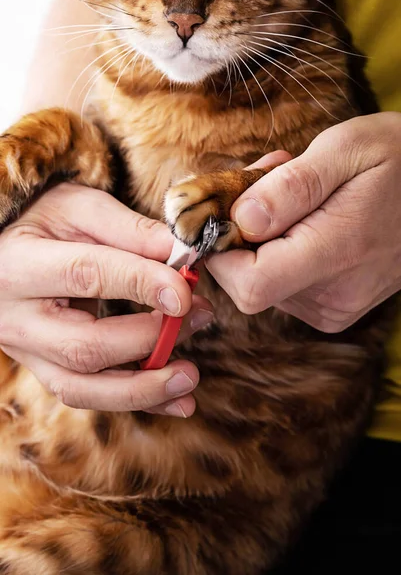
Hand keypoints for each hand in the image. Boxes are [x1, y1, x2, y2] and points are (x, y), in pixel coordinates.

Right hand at [0, 183, 212, 416]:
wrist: (6, 254)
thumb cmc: (43, 223)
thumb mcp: (79, 208)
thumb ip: (130, 230)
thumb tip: (182, 253)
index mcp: (21, 266)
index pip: (86, 277)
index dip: (141, 285)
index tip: (186, 292)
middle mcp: (17, 318)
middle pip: (86, 346)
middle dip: (151, 340)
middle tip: (200, 318)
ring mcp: (27, 352)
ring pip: (83, 388)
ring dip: (144, 388)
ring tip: (189, 377)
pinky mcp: (43, 370)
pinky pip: (88, 396)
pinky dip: (135, 400)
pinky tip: (174, 399)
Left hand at [207, 112, 400, 332]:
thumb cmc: (399, 160)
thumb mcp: (346, 149)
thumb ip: (291, 187)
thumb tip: (240, 220)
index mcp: (335, 255)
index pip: (248, 285)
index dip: (220, 252)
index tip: (224, 211)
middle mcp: (330, 296)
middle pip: (247, 281)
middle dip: (240, 231)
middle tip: (264, 182)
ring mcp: (332, 306)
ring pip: (261, 279)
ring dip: (261, 235)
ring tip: (294, 193)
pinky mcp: (331, 305)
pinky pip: (283, 281)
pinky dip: (279, 247)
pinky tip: (303, 215)